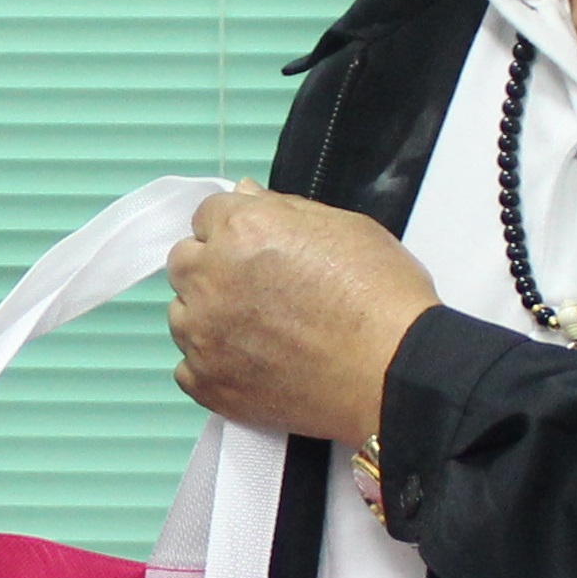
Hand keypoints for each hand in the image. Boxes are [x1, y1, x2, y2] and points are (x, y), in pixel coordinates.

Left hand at [165, 190, 436, 450]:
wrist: (394, 374)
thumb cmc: (381, 297)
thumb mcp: (346, 228)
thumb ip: (283, 208)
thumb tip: (244, 194)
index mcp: (242, 230)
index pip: (207, 215)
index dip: (235, 230)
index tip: (257, 250)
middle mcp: (211, 278)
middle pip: (185, 262)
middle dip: (213, 268)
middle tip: (259, 290)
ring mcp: (203, 334)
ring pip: (183, 315)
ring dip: (209, 317)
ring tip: (261, 332)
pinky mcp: (207, 382)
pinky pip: (188, 368)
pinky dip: (213, 365)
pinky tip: (252, 365)